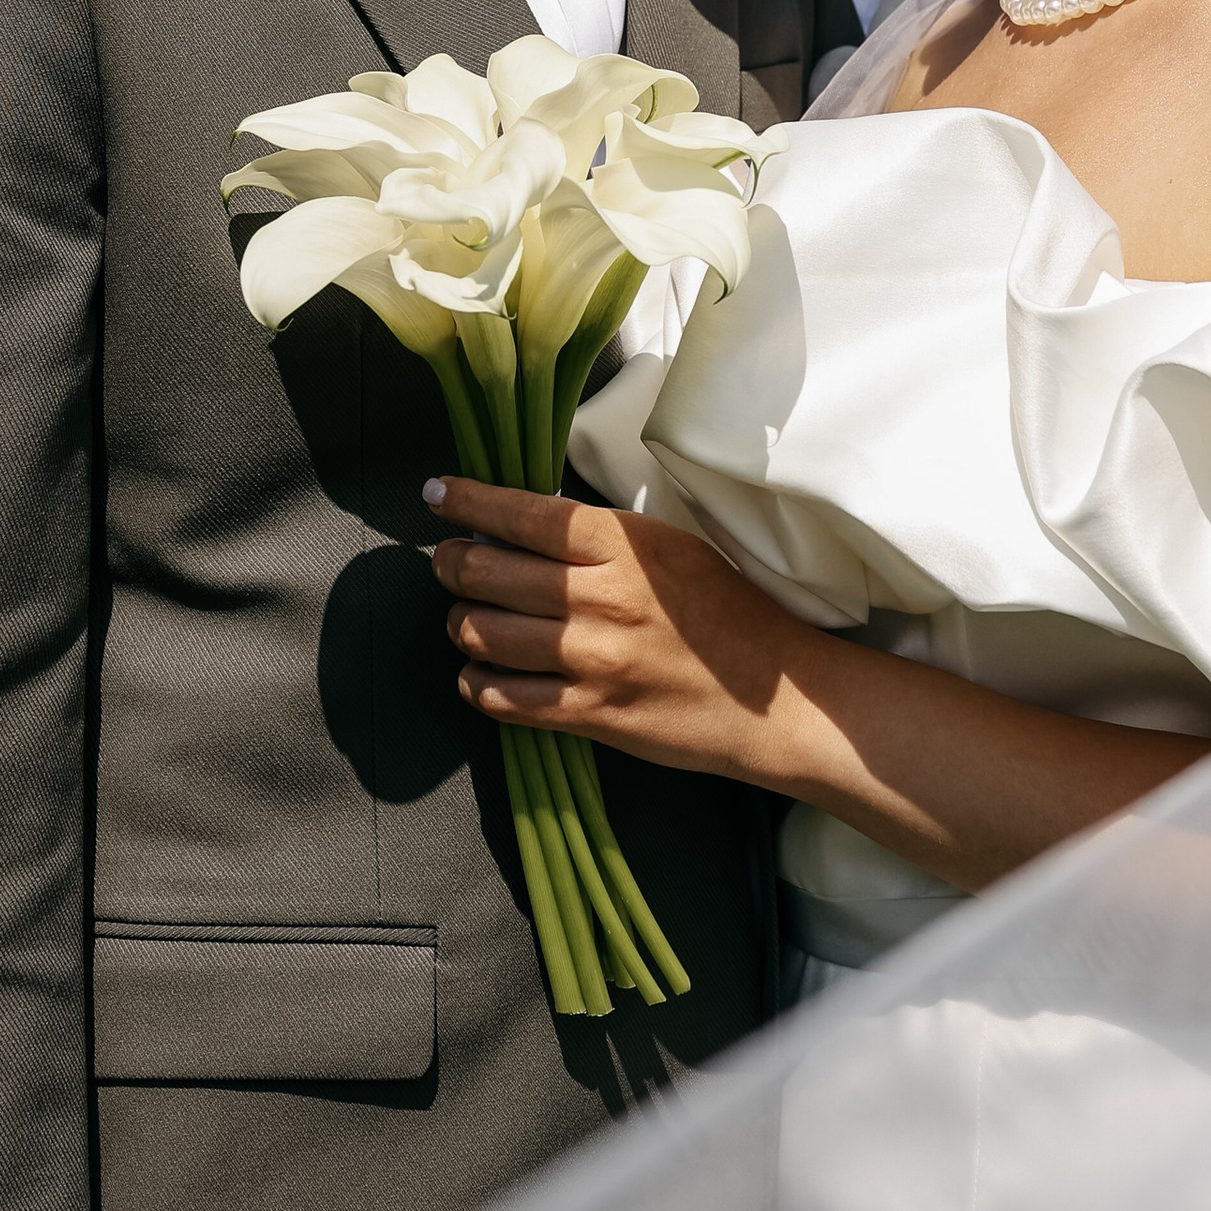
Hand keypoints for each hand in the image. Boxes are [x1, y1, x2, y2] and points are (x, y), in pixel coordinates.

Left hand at [428, 478, 804, 781]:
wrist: (773, 696)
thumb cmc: (725, 613)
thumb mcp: (670, 548)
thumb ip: (600, 538)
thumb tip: (524, 524)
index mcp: (625, 546)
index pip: (523, 514)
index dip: (468, 502)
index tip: (437, 495)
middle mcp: (602, 599)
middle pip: (487, 573)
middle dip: (452, 564)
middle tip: (450, 563)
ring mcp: (593, 661)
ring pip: (482, 635)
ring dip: (461, 623)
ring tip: (468, 618)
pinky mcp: (590, 715)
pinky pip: (502, 698)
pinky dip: (477, 683)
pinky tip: (481, 674)